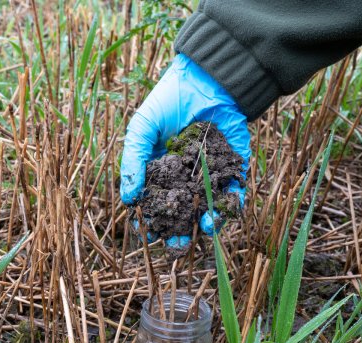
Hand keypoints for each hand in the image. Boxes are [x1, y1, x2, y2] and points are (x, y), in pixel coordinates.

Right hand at [120, 53, 250, 248]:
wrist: (209, 80)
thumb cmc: (169, 100)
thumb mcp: (142, 129)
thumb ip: (132, 161)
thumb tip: (127, 199)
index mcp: (159, 170)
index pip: (155, 202)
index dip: (152, 220)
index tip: (150, 232)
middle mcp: (184, 177)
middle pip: (181, 212)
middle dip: (178, 230)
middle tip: (177, 243)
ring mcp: (209, 175)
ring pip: (206, 208)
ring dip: (202, 224)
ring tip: (199, 230)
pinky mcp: (234, 169)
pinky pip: (232, 195)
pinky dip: (226, 209)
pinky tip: (216, 216)